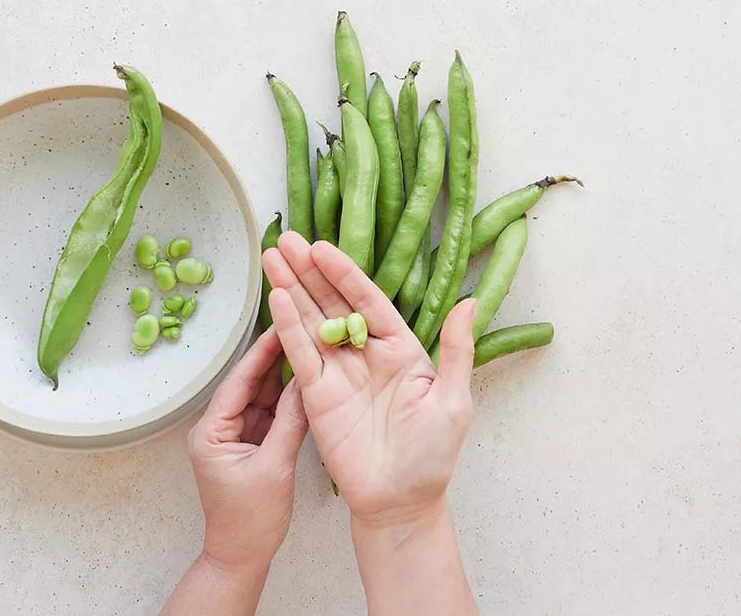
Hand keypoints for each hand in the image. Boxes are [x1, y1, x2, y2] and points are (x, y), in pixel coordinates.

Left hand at [186, 328, 308, 568]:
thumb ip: (291, 423)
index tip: (281, 325)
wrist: (242, 556)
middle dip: (274, 358)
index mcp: (211, 431)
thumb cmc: (250, 520)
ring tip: (308, 345)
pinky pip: (271, 414)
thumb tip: (308, 383)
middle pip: (249, 384)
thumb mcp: (274, 467)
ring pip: (262, 397)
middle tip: (299, 327)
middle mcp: (219, 428)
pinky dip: (288, 400)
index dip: (260, 353)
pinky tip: (306, 379)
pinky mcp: (252, 444)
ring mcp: (236, 436)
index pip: (238, 382)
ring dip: (283, 376)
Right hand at [263, 232, 476, 527]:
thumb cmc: (432, 455)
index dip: (345, 273)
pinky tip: (276, 298)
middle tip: (285, 239)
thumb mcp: (453, 399)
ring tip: (270, 256)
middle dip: (308, 271)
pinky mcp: (316, 395)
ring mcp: (338, 373)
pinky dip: (287, 327)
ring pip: (310, 322)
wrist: (400, 502)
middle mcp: (365, 354)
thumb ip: (457, 349)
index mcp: (400, 349)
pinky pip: (299, 355)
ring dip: (290, 289)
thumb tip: (470, 302)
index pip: (368, 300)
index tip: (323, 247)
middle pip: (332, 303)